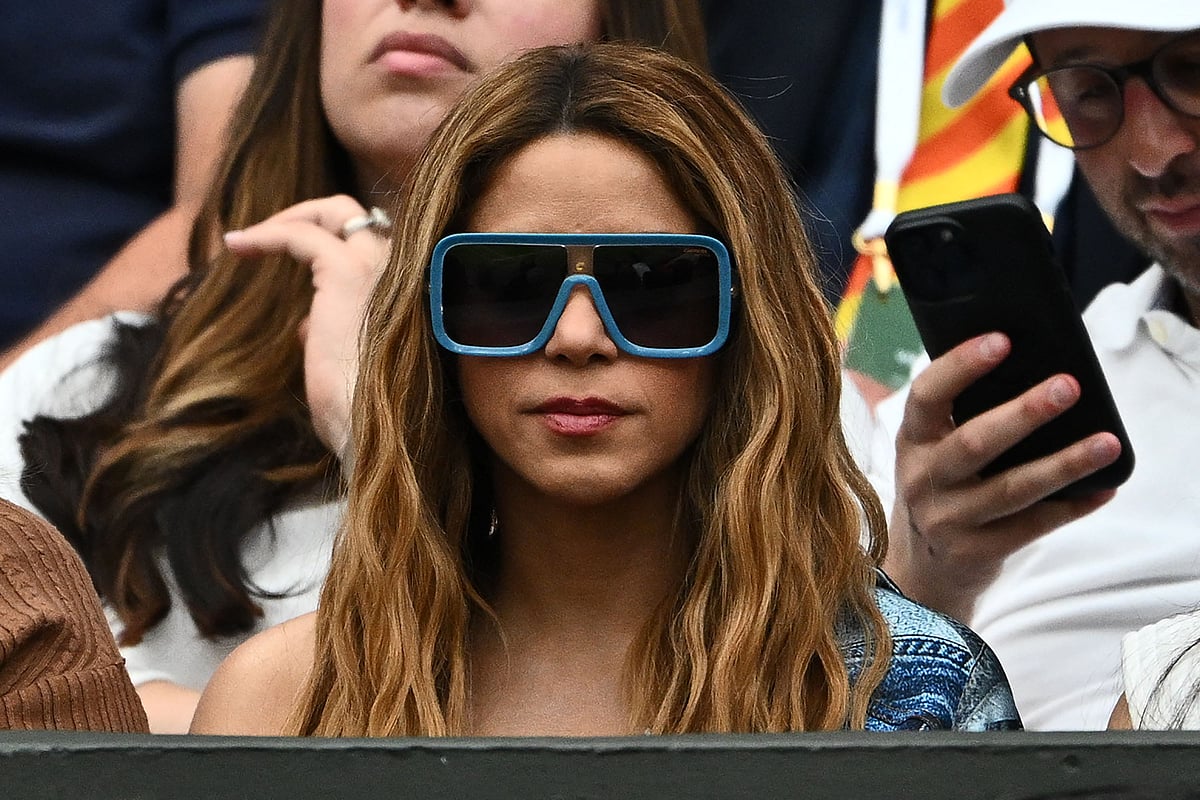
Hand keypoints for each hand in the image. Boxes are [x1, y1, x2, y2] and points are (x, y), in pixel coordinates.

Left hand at [223, 195, 390, 457]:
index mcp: (409, 291)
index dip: (327, 243)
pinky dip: (267, 235)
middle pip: (356, 215)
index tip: (284, 260)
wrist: (373, 430)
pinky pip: (300, 235)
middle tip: (265, 237)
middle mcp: (401, 270)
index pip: (369, 242)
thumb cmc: (361, 412)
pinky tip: (237, 246)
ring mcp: (378, 267)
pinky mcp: (346, 273)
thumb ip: (333, 334)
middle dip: (309, 216)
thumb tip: (307, 324)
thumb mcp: (347, 366)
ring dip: (286, 220)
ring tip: (243, 242)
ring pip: (334, 211)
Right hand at [883, 333, 1122, 620]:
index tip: (1001, 341)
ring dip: (1063, 464)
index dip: (960, 366)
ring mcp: (947, 519)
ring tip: (1106, 443)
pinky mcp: (975, 552)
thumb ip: (963, 417)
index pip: (927, 395)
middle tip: (1069, 386)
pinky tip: (1103, 488)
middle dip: (1023, 413)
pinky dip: (1072, 506)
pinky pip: (1032, 527)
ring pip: (1011, 489)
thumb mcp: (933, 451)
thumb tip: (1037, 372)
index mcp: (912, 440)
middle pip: (974, 442)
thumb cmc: (943, 488)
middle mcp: (923, 479)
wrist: (923, 568)